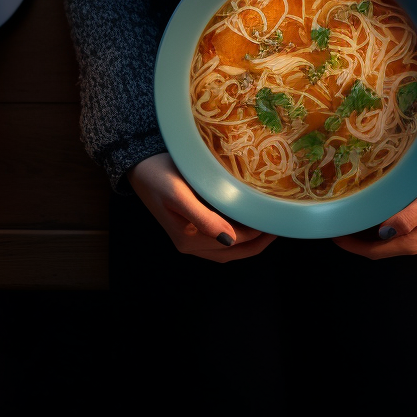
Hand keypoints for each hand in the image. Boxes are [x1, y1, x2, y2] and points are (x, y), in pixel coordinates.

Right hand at [127, 153, 275, 261]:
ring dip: (250, 240)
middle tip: (280, 225)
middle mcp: (190, 244)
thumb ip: (202, 218)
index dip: (257, 234)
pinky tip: (247, 220)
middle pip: (234, 251)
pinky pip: (220, 238)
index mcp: (189, 239)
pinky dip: (238, 235)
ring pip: (229, 248)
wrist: (137, 165)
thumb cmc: (158, 175)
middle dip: (259, 242)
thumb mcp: (179, 194)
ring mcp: (190, 237)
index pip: (234, 243)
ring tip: (268, 223)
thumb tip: (229, 240)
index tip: (276, 220)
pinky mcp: (190, 227)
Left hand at [332, 162, 416, 258]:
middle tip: (334, 217)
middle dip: (352, 235)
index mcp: (411, 241)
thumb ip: (407, 218)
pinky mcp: (414, 215)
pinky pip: (387, 221)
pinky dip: (372, 216)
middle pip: (373, 245)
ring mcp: (412, 227)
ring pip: (379, 233)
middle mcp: (410, 238)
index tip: (332, 230)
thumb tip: (384, 232)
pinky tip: (365, 202)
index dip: (350, 245)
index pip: (372, 251)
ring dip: (361, 226)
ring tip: (344, 210)